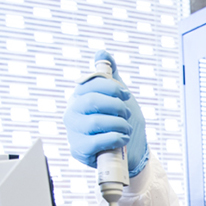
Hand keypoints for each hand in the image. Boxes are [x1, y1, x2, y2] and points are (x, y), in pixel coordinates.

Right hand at [63, 50, 148, 176]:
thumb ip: (110, 75)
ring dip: (119, 124)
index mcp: (79, 97)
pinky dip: (116, 138)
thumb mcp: (119, 96)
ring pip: (96, 121)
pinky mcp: (79, 150)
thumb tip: (102, 52)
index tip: (126, 95)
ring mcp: (74, 132)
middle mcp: (72, 113)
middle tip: (126, 113)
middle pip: (92, 100)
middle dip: (117, 106)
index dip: (113, 87)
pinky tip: (122, 139)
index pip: (91, 83)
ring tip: (126, 129)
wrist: (132, 152)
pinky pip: (97, 141)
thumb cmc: (122, 123)